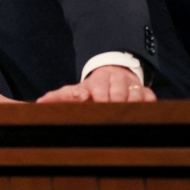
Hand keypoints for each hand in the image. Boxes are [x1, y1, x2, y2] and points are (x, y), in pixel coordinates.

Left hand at [37, 65, 156, 102]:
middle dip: (113, 102)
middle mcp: (116, 81)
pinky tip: (141, 114)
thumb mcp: (76, 90)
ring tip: (123, 116)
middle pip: (117, 92)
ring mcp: (132, 86)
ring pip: (134, 95)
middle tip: (108, 113)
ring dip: (130, 105)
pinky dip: (147, 105)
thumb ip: (59, 96)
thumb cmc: (92, 88)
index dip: (96, 94)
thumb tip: (40, 102)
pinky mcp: (146, 91)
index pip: (97, 87)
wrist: (114, 74)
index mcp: (97, 81)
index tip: (91, 100)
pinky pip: (150, 98)